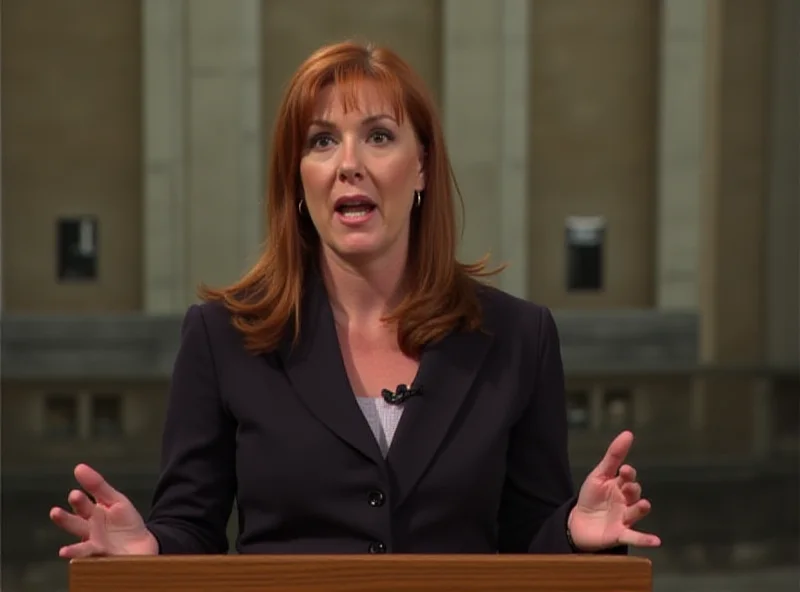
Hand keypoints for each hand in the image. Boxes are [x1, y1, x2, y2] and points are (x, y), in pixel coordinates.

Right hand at [50, 464, 157, 557]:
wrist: (141, 544)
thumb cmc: (124, 521)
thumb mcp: (115, 500)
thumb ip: (98, 486)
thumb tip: (78, 467)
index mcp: (92, 514)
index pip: (82, 504)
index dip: (78, 500)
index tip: (75, 494)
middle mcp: (89, 531)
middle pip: (75, 525)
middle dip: (66, 520)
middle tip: (55, 513)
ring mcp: (95, 547)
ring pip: (81, 548)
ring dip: (73, 550)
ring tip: (63, 551)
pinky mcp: (104, 560)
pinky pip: (95, 563)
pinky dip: (89, 565)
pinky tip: (83, 567)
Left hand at [568, 431, 660, 551]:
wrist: (579, 523)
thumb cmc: (592, 497)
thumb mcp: (599, 475)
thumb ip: (613, 456)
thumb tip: (628, 433)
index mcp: (620, 485)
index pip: (628, 477)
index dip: (628, 474)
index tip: (625, 470)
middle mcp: (626, 501)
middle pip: (633, 493)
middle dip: (632, 489)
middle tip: (629, 487)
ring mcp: (624, 518)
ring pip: (635, 512)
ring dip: (640, 509)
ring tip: (644, 505)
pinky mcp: (620, 534)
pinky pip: (634, 537)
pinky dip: (645, 539)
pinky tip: (656, 541)